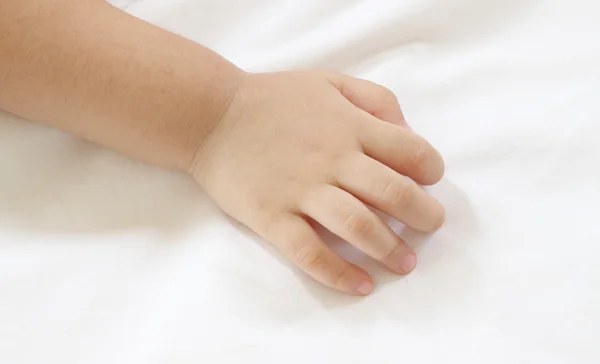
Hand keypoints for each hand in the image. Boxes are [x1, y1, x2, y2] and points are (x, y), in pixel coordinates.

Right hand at [190, 71, 444, 295]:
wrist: (212, 115)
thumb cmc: (273, 99)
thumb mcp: (330, 81)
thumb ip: (375, 99)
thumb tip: (408, 130)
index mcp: (350, 126)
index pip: (411, 152)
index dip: (430, 171)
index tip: (429, 183)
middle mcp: (332, 160)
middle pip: (394, 194)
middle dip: (424, 216)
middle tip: (429, 227)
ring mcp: (301, 191)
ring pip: (358, 227)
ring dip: (390, 250)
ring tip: (405, 263)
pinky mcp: (273, 217)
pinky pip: (310, 253)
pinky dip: (338, 274)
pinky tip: (360, 286)